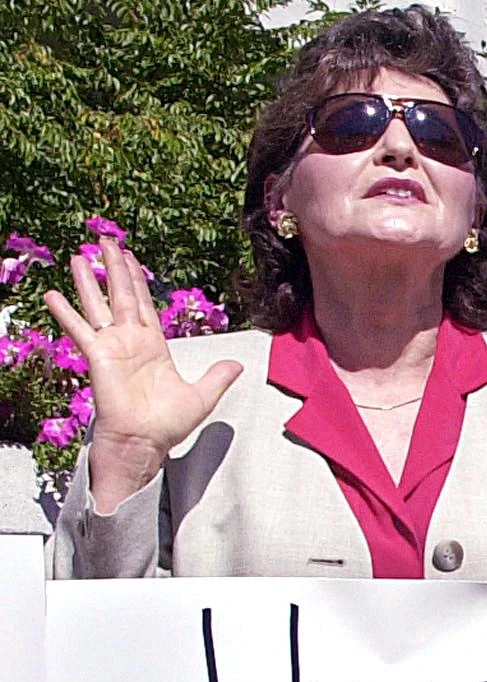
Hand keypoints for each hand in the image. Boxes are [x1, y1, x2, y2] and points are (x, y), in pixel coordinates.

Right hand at [43, 236, 241, 510]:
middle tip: (105, 240)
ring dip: (89, 280)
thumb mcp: (202, 396)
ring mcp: (113, 346)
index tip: (131, 257)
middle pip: (121, 294)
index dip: (137, 279)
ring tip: (79, 255)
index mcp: (153, 345)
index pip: (143, 303)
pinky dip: (66, 313)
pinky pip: (80, 330)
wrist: (146, 441)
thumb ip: (218, 377)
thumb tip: (239, 365)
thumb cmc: (167, 424)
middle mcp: (130, 340)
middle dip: (114, 267)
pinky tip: (52, 295)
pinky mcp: (98, 356)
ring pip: (99, 304)